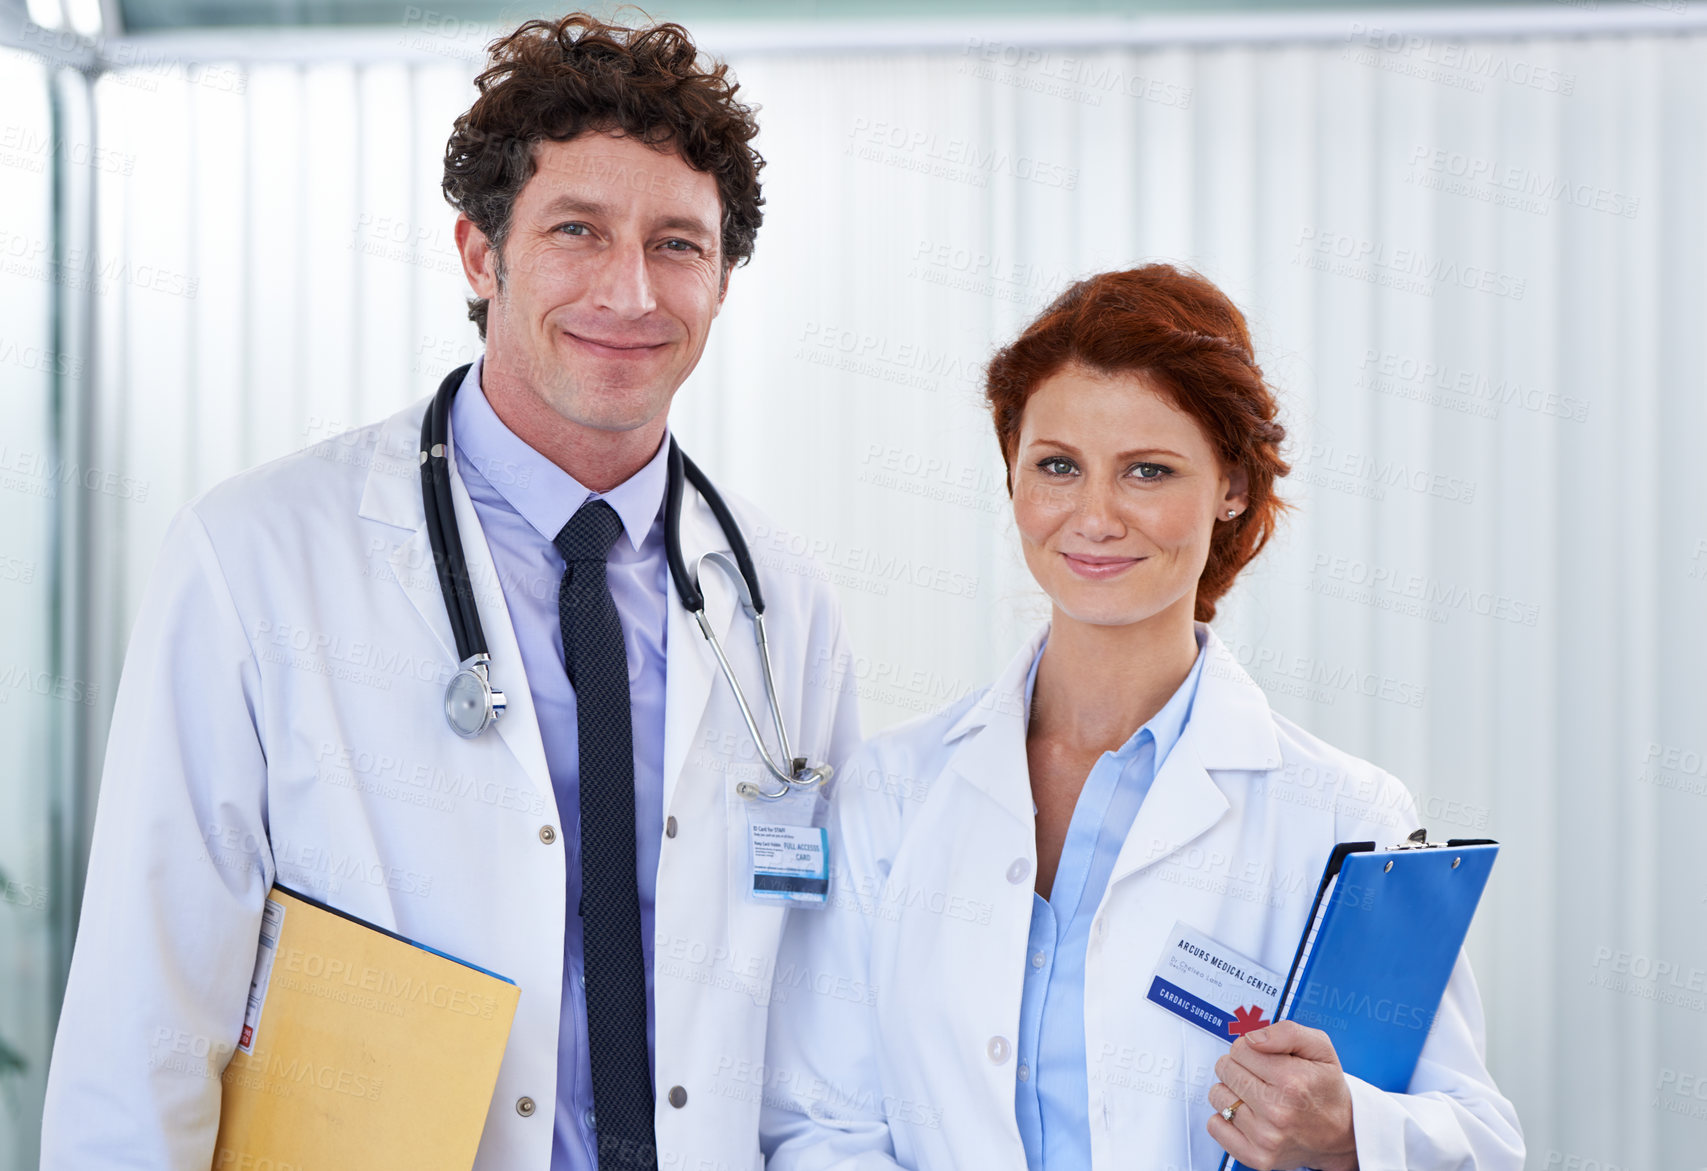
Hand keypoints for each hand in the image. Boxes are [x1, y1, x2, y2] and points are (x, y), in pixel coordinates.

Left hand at [1206, 1021, 1357, 1170]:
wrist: (1342, 1134)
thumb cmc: (1326, 1089)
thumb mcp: (1320, 1048)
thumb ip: (1287, 1032)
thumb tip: (1252, 1038)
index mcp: (1292, 1081)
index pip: (1240, 1048)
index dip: (1250, 1048)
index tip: (1264, 1058)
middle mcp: (1278, 1111)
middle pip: (1225, 1069)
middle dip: (1239, 1066)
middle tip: (1261, 1076)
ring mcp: (1266, 1137)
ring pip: (1217, 1095)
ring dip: (1232, 1091)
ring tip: (1257, 1096)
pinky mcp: (1256, 1156)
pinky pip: (1215, 1125)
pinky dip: (1225, 1118)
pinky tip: (1248, 1115)